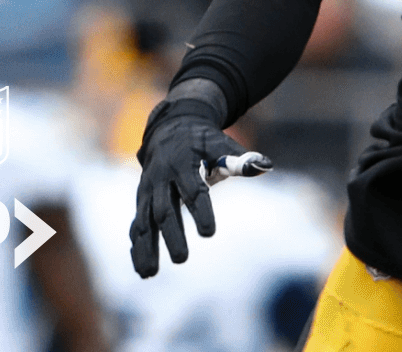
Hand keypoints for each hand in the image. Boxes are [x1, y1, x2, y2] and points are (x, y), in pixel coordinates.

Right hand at [130, 90, 270, 276]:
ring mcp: (147, 190)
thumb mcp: (222, 144)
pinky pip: (136, 223)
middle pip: (165, 209)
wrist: (170, 128)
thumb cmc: (203, 141)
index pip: (193, 190)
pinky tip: (141, 268)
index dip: (201, 211)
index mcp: (183, 164)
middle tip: (182, 260)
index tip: (209, 233)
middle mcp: (161, 178)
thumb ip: (240, 159)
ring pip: (144, 220)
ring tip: (149, 273)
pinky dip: (137, 245)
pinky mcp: (142, 200)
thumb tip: (265, 165)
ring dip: (145, 247)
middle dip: (171, 235)